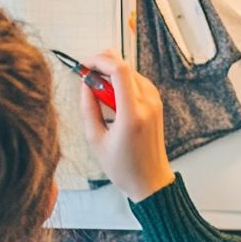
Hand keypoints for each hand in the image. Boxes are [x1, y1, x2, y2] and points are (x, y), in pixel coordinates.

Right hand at [78, 51, 174, 201]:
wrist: (150, 180)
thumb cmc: (124, 167)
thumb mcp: (96, 140)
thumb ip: (88, 108)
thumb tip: (85, 85)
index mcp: (132, 114)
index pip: (119, 71)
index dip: (99, 61)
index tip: (84, 65)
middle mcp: (147, 104)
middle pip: (126, 66)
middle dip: (103, 63)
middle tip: (86, 72)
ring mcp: (155, 102)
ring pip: (131, 72)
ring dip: (112, 72)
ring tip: (96, 86)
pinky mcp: (156, 104)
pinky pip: (137, 81)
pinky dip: (121, 81)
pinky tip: (110, 92)